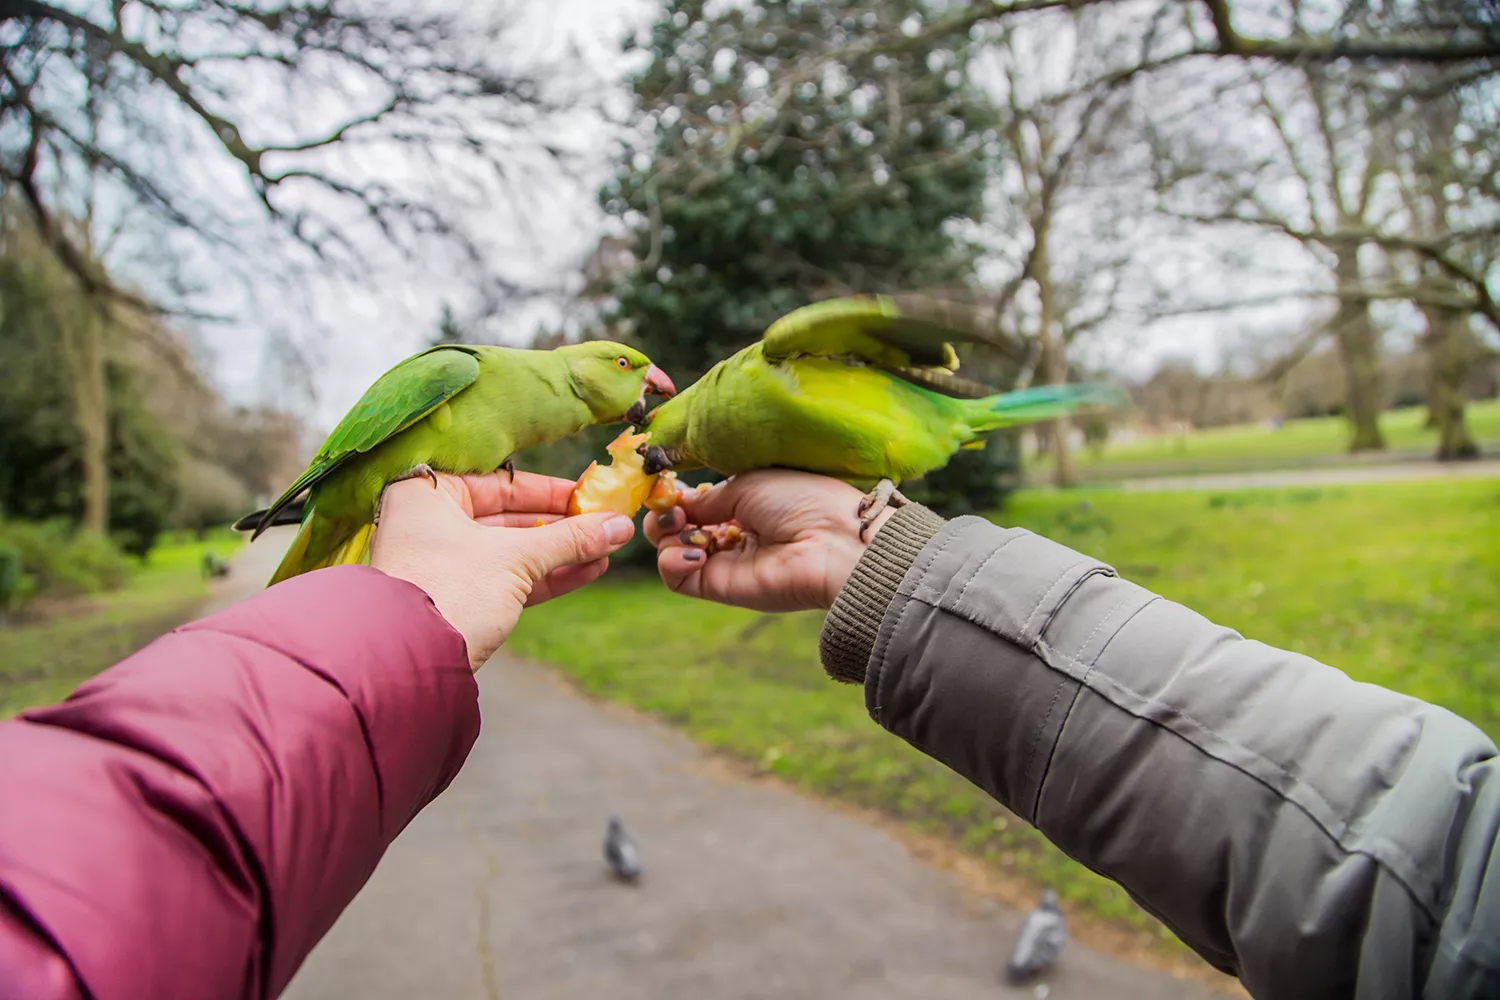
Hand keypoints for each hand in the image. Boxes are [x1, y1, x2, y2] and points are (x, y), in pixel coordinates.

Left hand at [371, 470, 634, 670]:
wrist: (410, 664)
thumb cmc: (450, 590)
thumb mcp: (516, 557)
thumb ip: (570, 539)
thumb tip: (620, 525)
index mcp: (428, 495)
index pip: (500, 483)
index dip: (550, 491)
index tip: (590, 496)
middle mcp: (430, 525)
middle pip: (509, 518)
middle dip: (562, 526)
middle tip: (606, 525)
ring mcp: (443, 566)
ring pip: (513, 552)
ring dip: (562, 553)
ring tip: (607, 549)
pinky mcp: (458, 601)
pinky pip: (509, 580)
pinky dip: (547, 577)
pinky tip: (589, 570)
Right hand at [644, 470, 893, 612]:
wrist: (833, 542)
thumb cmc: (802, 501)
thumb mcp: (748, 484)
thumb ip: (707, 498)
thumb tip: (677, 503)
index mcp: (745, 506)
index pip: (695, 504)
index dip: (676, 496)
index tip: (665, 485)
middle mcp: (733, 536)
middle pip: (677, 529)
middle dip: (664, 515)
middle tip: (672, 508)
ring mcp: (725, 564)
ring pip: (671, 553)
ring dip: (665, 536)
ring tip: (682, 525)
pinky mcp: (720, 589)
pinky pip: (678, 579)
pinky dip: (672, 561)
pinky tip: (695, 549)